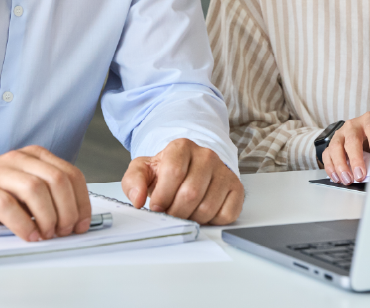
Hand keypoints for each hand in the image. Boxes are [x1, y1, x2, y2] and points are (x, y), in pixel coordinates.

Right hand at [0, 146, 90, 241]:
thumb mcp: (22, 186)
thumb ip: (45, 194)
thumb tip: (74, 220)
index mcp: (33, 156)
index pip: (70, 174)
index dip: (82, 201)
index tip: (82, 223)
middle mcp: (18, 159)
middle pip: (57, 180)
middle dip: (68, 210)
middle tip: (65, 231)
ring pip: (35, 189)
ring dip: (48, 217)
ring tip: (47, 234)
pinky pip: (7, 205)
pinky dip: (23, 223)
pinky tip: (29, 235)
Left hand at [120, 138, 243, 224]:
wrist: (190, 169)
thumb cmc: (166, 171)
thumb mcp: (144, 171)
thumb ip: (133, 182)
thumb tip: (137, 199)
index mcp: (181, 147)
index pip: (174, 173)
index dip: (162, 196)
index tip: (157, 206)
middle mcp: (206, 155)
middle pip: (191, 193)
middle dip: (176, 211)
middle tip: (170, 213)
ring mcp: (224, 171)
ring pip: (207, 207)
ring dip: (192, 218)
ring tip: (185, 212)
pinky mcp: (236, 188)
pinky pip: (226, 214)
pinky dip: (211, 221)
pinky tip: (202, 212)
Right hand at [322, 112, 369, 184]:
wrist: (367, 135)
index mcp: (369, 120)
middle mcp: (353, 126)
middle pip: (352, 140)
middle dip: (355, 160)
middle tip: (360, 175)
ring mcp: (340, 133)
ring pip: (335, 147)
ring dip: (340, 165)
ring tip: (347, 179)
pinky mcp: (331, 143)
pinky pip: (327, 154)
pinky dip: (330, 168)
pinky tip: (337, 178)